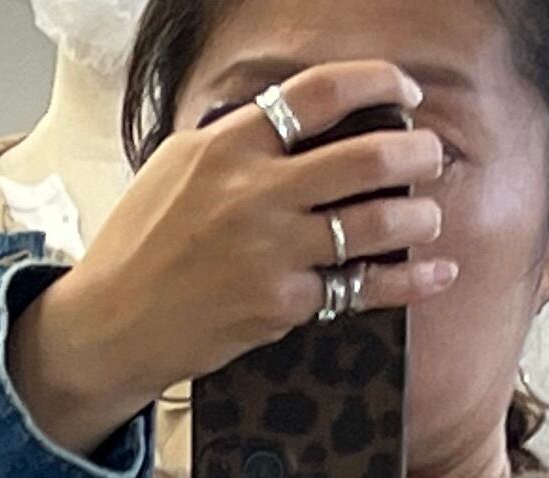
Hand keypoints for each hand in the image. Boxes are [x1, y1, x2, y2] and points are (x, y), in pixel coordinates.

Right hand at [9, 60, 453, 459]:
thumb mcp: (176, 168)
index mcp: (231, 146)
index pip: (320, 93)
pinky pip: (360, 288)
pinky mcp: (280, 304)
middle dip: (416, 151)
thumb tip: (289, 122)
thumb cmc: (139, 247)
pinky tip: (438, 273)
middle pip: (365, 155)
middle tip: (430, 155)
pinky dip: (409, 282)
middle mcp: (256, 192)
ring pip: (374, 221)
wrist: (111, 325)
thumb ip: (234, 140)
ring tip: (429, 214)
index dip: (377, 81)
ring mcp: (271, 250)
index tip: (403, 89)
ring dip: (419, 215)